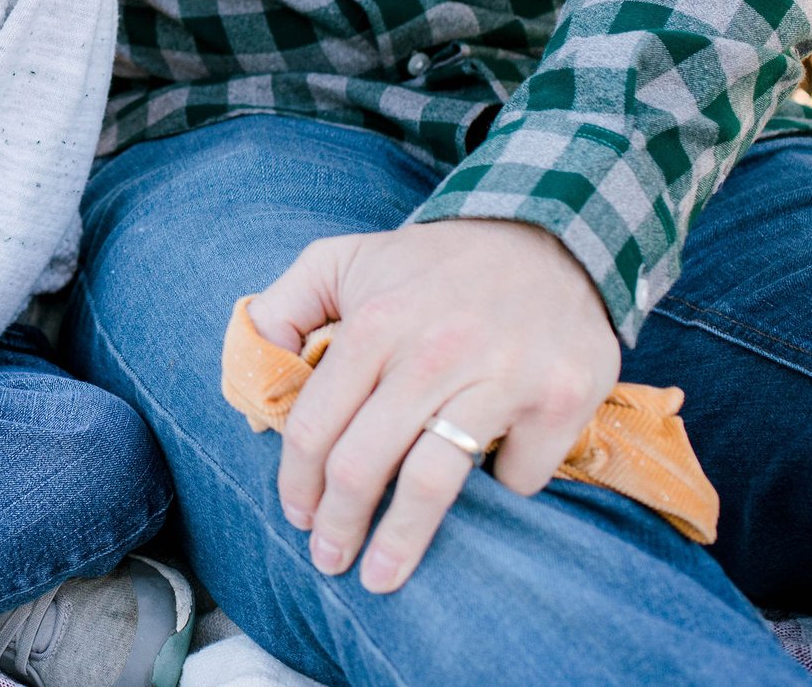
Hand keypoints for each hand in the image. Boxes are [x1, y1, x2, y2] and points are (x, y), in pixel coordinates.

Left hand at [246, 218, 618, 595]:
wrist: (548, 236)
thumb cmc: (432, 263)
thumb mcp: (343, 260)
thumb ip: (284, 306)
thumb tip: (252, 369)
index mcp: (376, 322)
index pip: (317, 423)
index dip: (298, 480)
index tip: (296, 514)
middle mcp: (434, 352)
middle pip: (365, 465)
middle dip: (337, 524)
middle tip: (328, 558)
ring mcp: (501, 377)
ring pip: (433, 484)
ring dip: (399, 542)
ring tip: (379, 575)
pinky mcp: (560, 398)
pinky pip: (517, 475)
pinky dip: (502, 486)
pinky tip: (492, 473)